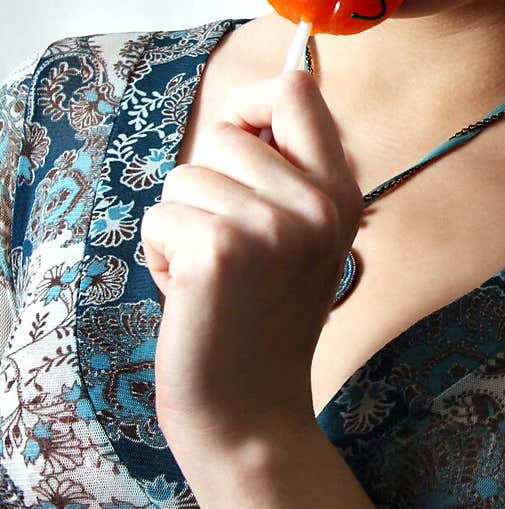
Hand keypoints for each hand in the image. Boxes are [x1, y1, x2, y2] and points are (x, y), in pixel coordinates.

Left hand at [141, 70, 362, 458]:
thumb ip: (283, 178)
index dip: (251, 103)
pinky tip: (190, 296)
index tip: (239, 140)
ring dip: (179, 225)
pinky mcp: (221, 251)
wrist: (251, 417)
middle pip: (225, 132)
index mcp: (341, 195)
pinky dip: (159, 255)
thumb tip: (240, 113)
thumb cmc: (259, 325)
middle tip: (227, 247)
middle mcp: (316, 205)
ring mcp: (272, 227)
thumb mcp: (299, 242)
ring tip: (209, 277)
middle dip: (204, 183)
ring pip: (184, 175)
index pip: (296, 91)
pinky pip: (159, 216)